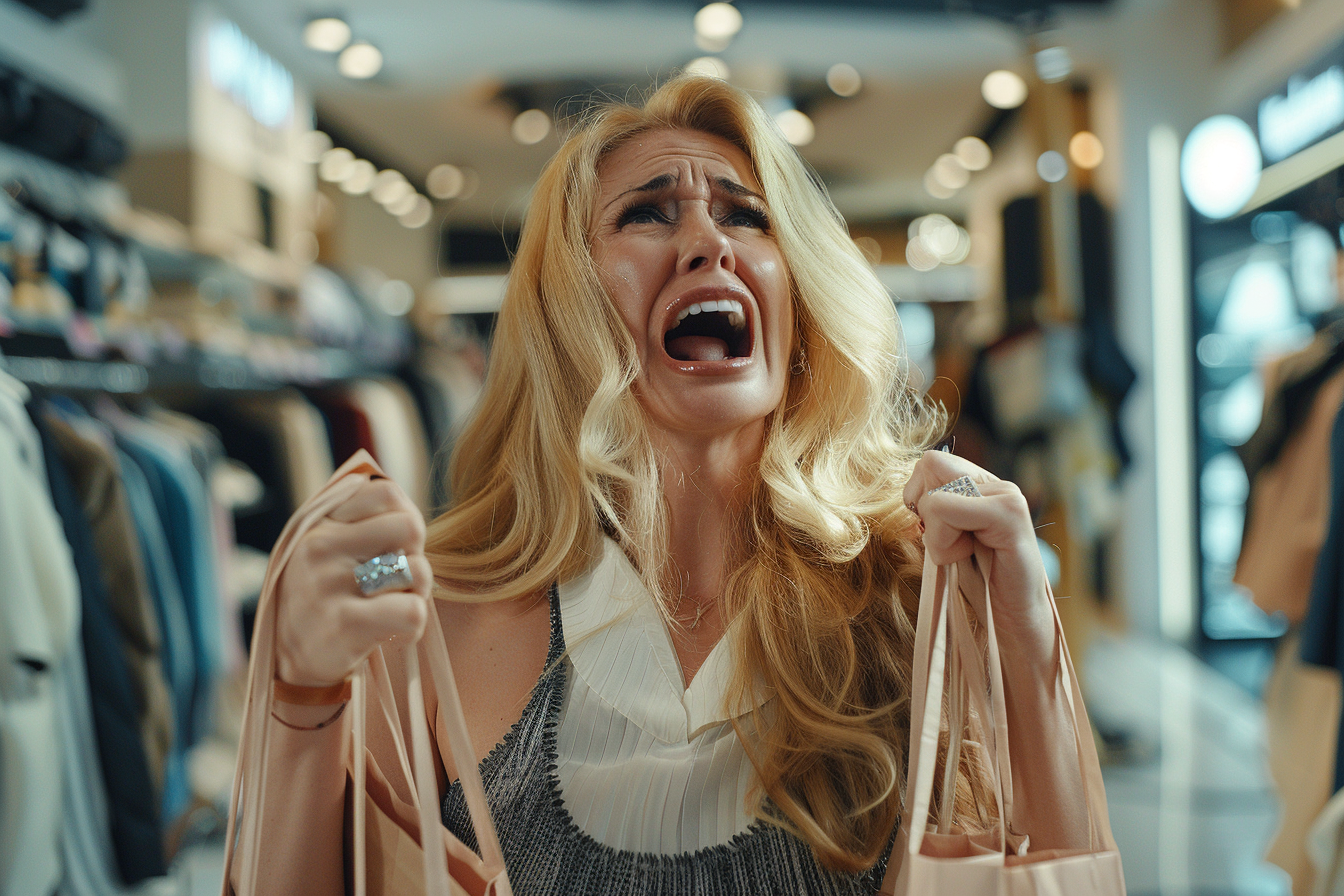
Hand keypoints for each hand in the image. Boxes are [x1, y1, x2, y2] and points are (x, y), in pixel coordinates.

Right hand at [275, 475, 432, 687]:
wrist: (290, 663)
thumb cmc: (324, 597)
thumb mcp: (327, 547)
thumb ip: (360, 519)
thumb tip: (405, 506)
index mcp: (318, 522)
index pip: (387, 493)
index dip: (403, 518)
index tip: (390, 546)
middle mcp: (319, 546)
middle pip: (411, 527)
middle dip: (415, 555)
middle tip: (398, 580)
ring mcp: (329, 584)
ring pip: (416, 570)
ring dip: (418, 592)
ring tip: (393, 605)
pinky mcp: (345, 623)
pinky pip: (412, 610)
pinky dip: (414, 625)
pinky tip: (395, 631)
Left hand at [902, 450, 1052, 659]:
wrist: (1010, 618)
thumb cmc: (976, 580)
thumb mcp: (945, 537)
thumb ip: (932, 509)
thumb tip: (909, 494)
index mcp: (980, 483)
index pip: (929, 462)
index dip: (919, 497)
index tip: (940, 531)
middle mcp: (995, 483)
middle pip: (930, 466)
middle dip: (927, 513)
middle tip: (954, 543)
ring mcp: (1006, 495)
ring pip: (935, 495)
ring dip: (938, 535)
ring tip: (966, 553)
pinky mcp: (1010, 514)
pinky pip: (948, 509)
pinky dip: (946, 543)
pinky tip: (970, 556)